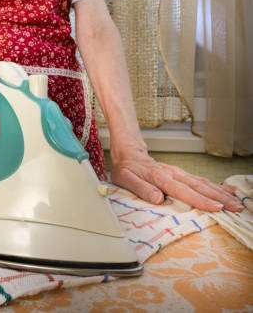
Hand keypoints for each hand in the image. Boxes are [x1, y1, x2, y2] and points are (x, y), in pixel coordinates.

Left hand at [110, 147, 243, 212]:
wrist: (129, 154)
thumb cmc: (126, 169)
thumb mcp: (125, 179)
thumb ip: (140, 188)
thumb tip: (158, 198)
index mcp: (160, 177)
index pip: (183, 191)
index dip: (201, 200)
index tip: (217, 208)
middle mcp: (173, 174)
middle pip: (199, 186)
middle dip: (219, 198)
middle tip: (236, 208)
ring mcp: (178, 173)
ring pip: (203, 183)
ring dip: (220, 193)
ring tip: (236, 203)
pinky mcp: (181, 174)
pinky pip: (200, 180)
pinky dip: (215, 186)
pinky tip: (226, 190)